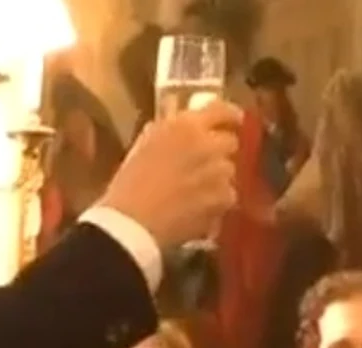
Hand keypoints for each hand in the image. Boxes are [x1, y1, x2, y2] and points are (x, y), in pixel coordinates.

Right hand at [99, 102, 241, 250]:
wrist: (130, 223)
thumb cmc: (128, 184)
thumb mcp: (143, 146)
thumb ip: (168, 133)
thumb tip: (182, 130)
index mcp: (185, 126)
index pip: (222, 110)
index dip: (229, 115)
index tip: (233, 120)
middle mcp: (208, 144)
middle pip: (229, 143)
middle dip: (218, 152)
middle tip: (202, 165)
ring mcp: (219, 172)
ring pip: (228, 171)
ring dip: (216, 179)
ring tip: (195, 193)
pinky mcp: (223, 199)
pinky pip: (227, 196)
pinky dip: (216, 203)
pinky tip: (197, 210)